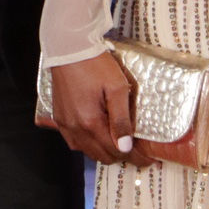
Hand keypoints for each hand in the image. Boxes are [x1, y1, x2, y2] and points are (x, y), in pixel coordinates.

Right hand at [48, 51, 135, 165]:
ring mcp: (65, 124)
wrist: (69, 49)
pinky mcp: (59, 118)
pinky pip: (74, 142)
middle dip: (121, 156)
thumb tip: (125, 147)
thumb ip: (121, 119)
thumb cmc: (96, 64)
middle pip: (102, 156)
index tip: (148, 160)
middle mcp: (76, 128)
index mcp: (91, 122)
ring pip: (87, 151)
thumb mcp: (117, 88)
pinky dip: (88, 145)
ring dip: (104, 152)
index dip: (135, 158)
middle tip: (137, 151)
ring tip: (119, 144)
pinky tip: (97, 137)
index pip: (116, 151)